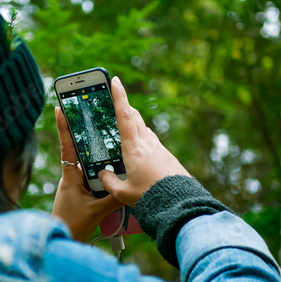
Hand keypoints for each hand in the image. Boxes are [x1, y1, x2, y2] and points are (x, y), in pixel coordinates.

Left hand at [52, 107, 122, 241]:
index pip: (67, 148)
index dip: (63, 128)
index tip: (60, 108)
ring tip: (105, 133)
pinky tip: (112, 165)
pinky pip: (92, 174)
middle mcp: (72, 176)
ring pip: (88, 161)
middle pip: (78, 149)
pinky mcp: (82, 189)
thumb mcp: (96, 211)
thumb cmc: (72, 224)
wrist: (64, 239)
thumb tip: (129, 184)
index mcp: (71, 177)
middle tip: (88, 111)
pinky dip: (101, 168)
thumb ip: (112, 197)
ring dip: (95, 151)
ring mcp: (77, 182)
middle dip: (83, 131)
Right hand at [98, 76, 190, 206]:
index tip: (115, 80)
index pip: (124, 115)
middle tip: (114, 102)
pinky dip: (142, 137)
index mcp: (134, 147)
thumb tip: (102, 174)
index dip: (119, 96)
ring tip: (123, 128)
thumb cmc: (150, 196)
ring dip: (133, 123)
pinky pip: (151, 140)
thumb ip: (109, 182)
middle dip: (124, 107)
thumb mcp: (123, 193)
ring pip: (143, 128)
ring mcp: (158, 147)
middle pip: (134, 117)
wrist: (178, 201)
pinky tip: (138, 149)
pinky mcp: (166, 154)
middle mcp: (147, 143)